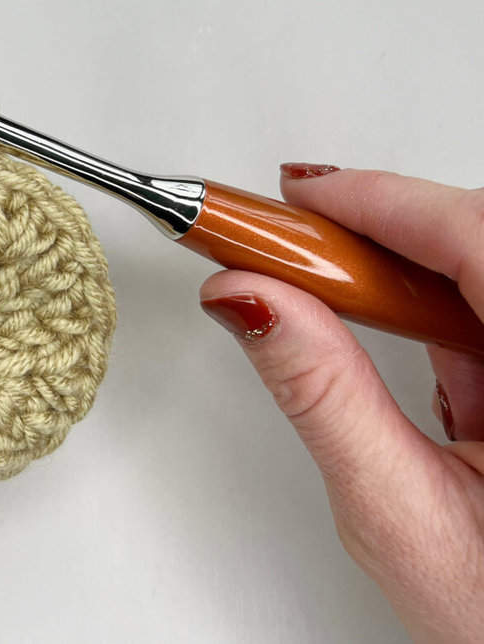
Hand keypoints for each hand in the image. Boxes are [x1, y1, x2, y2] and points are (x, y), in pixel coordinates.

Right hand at [199, 166, 483, 643]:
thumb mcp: (400, 511)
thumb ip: (322, 395)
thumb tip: (250, 302)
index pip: (476, 240)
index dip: (382, 202)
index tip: (297, 200)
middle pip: (476, 241)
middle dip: (377, 229)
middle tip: (286, 242)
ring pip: (477, 268)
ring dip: (394, 264)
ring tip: (311, 278)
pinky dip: (425, 299)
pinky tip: (376, 313)